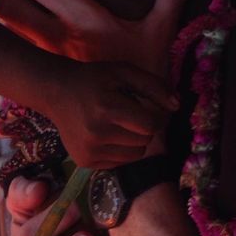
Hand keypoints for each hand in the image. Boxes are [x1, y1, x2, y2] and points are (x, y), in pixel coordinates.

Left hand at [0, 0, 195, 75]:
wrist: (132, 127)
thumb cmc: (147, 77)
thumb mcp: (161, 32)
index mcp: (82, 20)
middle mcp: (58, 37)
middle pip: (11, 5)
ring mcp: (51, 55)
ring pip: (10, 25)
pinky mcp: (51, 68)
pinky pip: (20, 43)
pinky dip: (11, 26)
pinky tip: (13, 18)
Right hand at [47, 58, 173, 168]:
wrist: (57, 93)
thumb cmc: (95, 79)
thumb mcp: (124, 72)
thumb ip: (154, 86)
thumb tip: (177, 106)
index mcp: (108, 108)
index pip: (151, 126)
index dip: (155, 117)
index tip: (147, 107)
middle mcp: (98, 134)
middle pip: (144, 141)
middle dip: (144, 127)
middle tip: (131, 114)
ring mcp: (89, 151)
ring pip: (135, 154)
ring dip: (135, 140)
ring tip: (120, 124)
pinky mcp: (85, 162)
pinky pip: (120, 162)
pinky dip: (122, 150)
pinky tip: (109, 135)